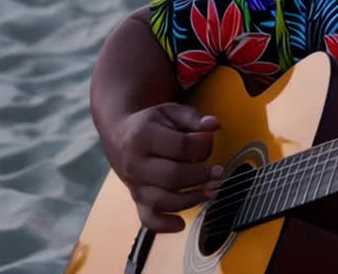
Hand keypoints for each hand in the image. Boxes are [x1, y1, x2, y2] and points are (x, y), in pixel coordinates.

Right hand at [108, 103, 222, 231]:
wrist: (120, 135)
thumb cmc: (152, 124)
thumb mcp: (170, 113)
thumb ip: (193, 118)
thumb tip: (213, 125)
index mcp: (143, 137)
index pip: (180, 146)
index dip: (202, 145)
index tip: (210, 141)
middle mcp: (135, 163)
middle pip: (172, 176)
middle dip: (200, 176)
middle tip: (218, 172)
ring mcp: (134, 184)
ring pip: (162, 200)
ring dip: (190, 199)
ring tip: (209, 192)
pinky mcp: (136, 199)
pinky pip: (147, 218)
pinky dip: (164, 225)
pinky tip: (180, 224)